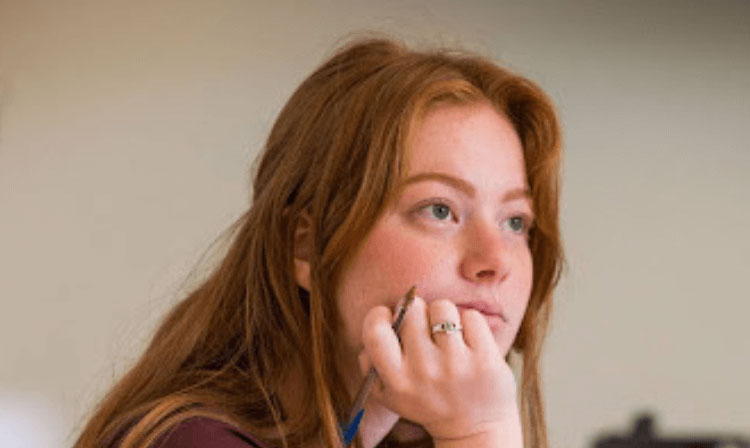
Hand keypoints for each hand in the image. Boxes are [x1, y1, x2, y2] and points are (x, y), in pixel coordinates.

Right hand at [358, 296, 520, 443]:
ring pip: (442, 308)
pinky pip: (471, 317)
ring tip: (447, 333)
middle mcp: (424, 372)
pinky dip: (469, 323)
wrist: (475, 428)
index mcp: (397, 381)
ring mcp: (456, 365)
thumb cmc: (427, 400)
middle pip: (412, 310)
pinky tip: (468, 340)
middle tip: (424, 327)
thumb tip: (374, 326)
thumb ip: (370, 362)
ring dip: (444, 315)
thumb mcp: (389, 394)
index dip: (380, 315)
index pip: (375, 332)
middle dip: (416, 311)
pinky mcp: (485, 359)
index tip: (390, 318)